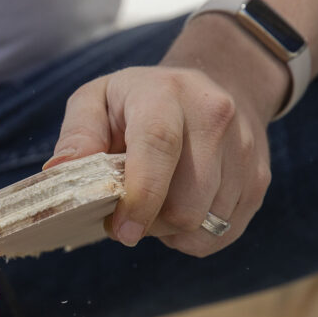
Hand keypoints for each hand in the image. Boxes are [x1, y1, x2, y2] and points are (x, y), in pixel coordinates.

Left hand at [46, 16, 286, 257]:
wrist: (218, 80)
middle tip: (127, 214)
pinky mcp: (259, 179)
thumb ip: (77, 135)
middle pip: (186, 202)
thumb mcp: (98, 100)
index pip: (159, 146)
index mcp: (167, 93)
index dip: (140, 197)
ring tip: (155, 205)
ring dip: (169, 231)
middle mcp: (216, 117)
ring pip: (204, 223)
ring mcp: (244, 149)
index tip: (120, 229)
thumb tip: (58, 172)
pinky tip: (179, 211)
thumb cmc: (141, 100)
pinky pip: (221, 233)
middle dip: (149, 223)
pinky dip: (193, 236)